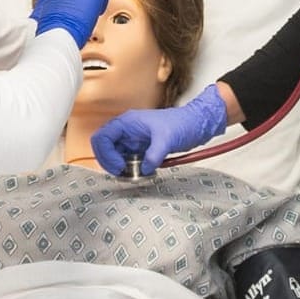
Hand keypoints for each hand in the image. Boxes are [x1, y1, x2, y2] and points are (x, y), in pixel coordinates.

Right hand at [91, 83, 226, 175]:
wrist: (197, 124)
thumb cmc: (182, 123)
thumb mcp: (168, 139)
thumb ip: (155, 154)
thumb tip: (144, 169)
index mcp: (127, 122)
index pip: (102, 138)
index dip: (106, 154)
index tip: (119, 167)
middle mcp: (127, 130)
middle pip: (104, 147)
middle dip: (109, 162)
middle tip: (122, 174)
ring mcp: (133, 139)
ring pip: (115, 155)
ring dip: (120, 167)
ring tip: (133, 176)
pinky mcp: (141, 147)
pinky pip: (128, 159)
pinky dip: (130, 168)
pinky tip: (141, 173)